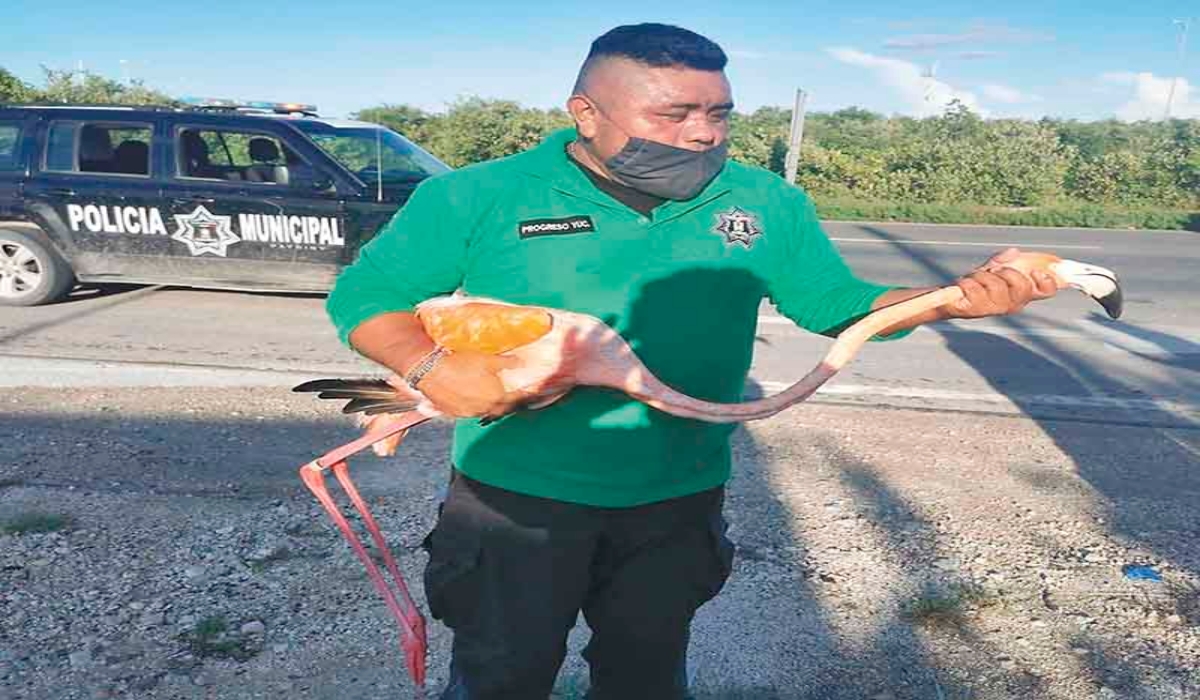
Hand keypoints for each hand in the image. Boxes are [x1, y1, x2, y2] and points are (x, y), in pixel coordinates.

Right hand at [404, 349, 522, 419]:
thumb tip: (522, 363)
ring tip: (494, 395)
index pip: (518, 400)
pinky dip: (477, 406)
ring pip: (487, 411)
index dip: (527, 395)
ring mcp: (469, 413)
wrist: (428, 369)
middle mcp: (485, 409)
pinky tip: (475, 397)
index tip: (533, 392)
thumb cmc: (459, 362)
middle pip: (504, 409)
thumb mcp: (487, 359)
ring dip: (493, 405)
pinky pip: (471, 412)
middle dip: (511, 402)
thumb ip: (507, 363)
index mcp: (497, 396)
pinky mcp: (454, 413)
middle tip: (515, 394)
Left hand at [943, 248, 1057, 318]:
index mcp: (1021, 293)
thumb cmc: (976, 284)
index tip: (1036, 272)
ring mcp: (994, 309)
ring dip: (982, 276)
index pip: (1046, 291)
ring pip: (996, 285)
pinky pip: (975, 289)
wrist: (950, 297)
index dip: (1047, 281)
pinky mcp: (975, 310)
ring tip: (974, 279)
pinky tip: (964, 286)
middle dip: (1007, 272)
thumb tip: (1014, 252)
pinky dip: (967, 282)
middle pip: (1022, 286)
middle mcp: (1011, 304)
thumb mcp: (994, 268)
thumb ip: (1006, 260)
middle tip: (993, 271)